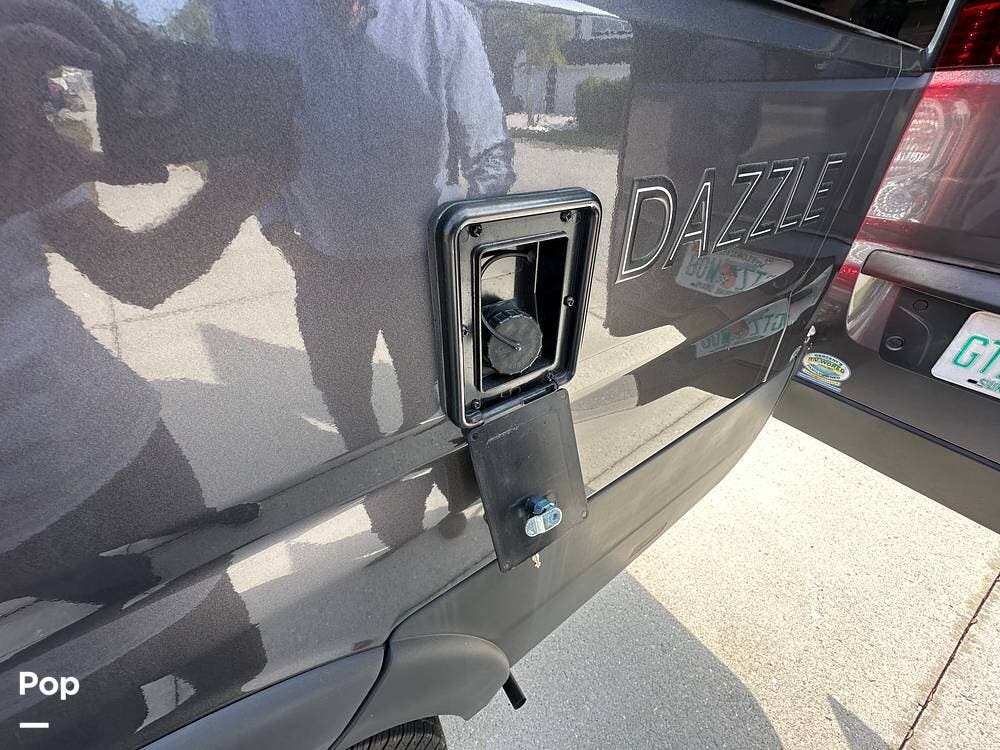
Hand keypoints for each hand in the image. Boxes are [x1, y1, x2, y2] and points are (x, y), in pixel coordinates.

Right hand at [0, 0, 163, 220]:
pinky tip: (98, 61)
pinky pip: (29, 35)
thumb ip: (121, 165)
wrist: (2, 196)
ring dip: (90, 28)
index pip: (68, 32)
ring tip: (123, 54)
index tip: (142, 50)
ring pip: (47, 12)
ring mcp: (6, 58)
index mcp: (31, 70)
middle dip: (104, 21)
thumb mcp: (83, 165)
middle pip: (62, 14)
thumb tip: (162, 172)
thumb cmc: (30, 178)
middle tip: (140, 43)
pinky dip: (65, 44)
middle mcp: (17, 57)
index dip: (104, 32)